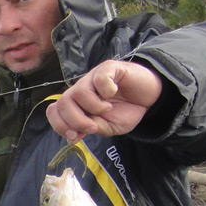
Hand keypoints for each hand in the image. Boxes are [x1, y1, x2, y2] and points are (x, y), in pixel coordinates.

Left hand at [47, 60, 162, 140]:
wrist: (150, 99)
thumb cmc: (127, 111)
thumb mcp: (108, 128)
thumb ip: (90, 129)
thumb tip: (72, 136)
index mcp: (76, 104)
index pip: (54, 111)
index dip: (59, 124)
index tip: (75, 136)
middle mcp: (81, 89)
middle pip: (62, 102)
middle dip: (75, 121)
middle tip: (94, 127)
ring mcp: (93, 77)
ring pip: (78, 92)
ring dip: (93, 107)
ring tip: (108, 108)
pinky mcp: (109, 68)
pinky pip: (99, 78)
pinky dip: (105, 90)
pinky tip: (113, 93)